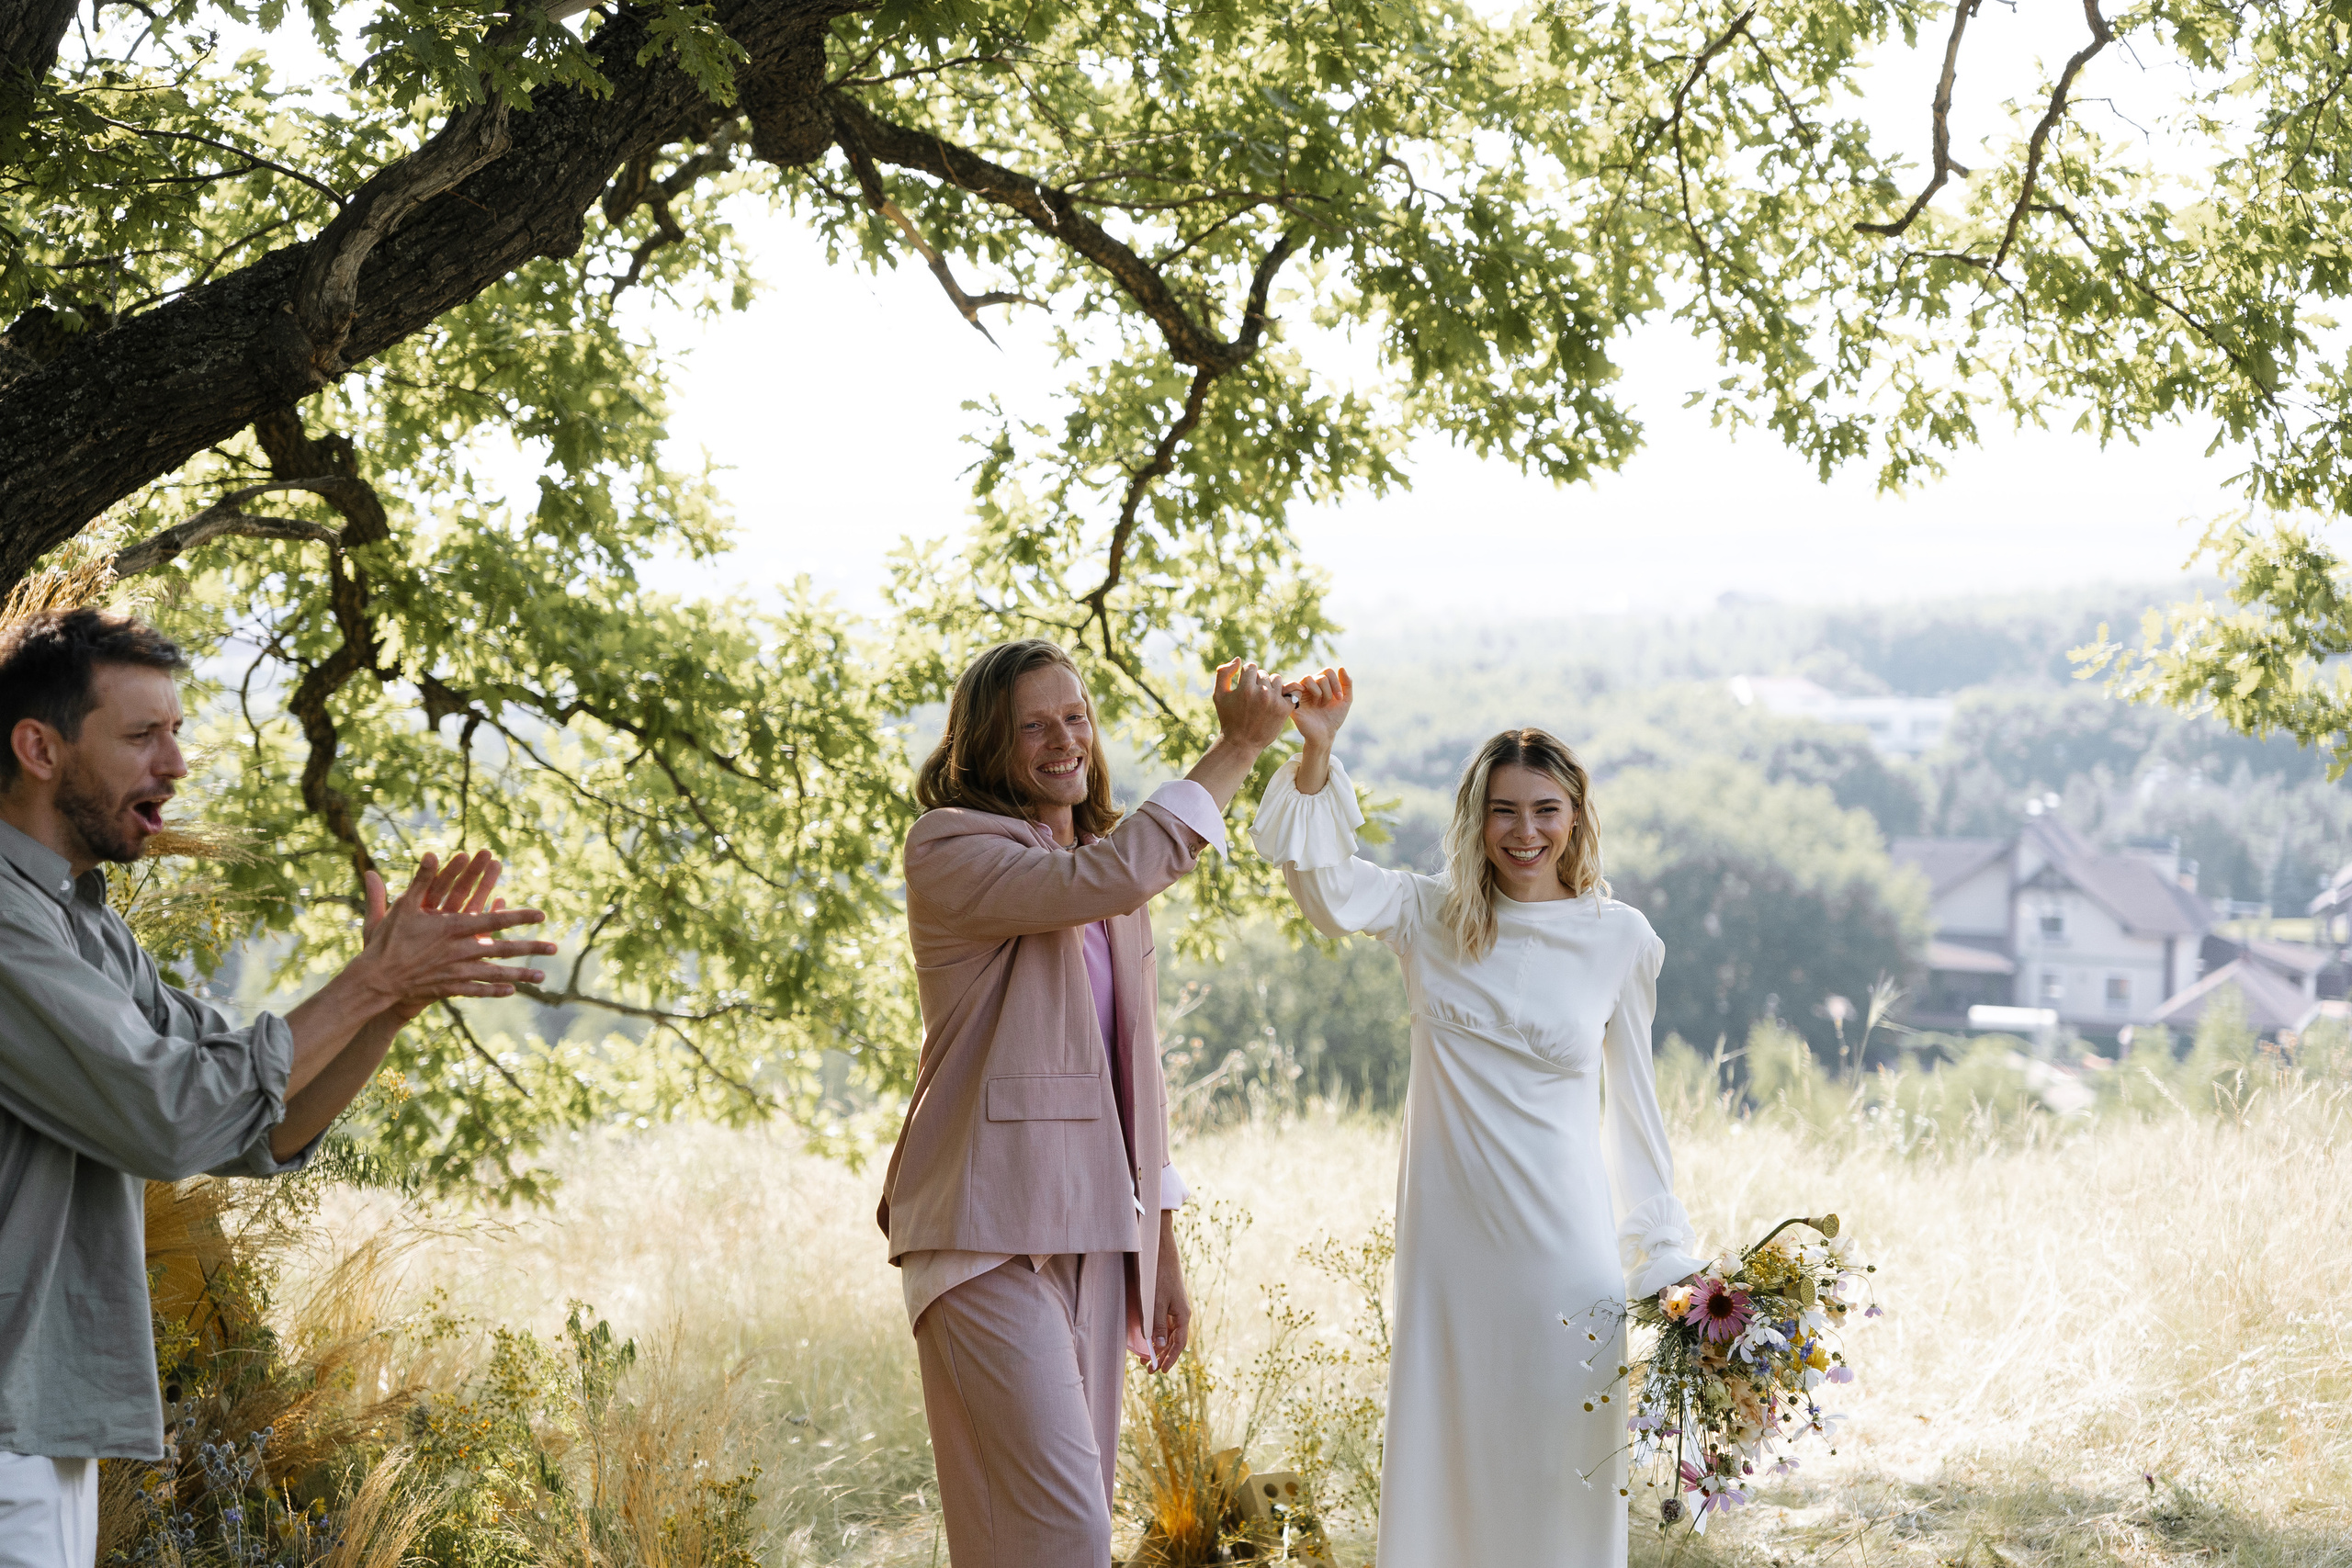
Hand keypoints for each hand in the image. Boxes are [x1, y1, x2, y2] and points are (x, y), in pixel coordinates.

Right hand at [355, 850, 556, 1015]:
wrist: (376, 979)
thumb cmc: (388, 940)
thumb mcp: (403, 907)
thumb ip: (420, 880)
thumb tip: (430, 853)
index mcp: (453, 929)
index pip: (494, 920)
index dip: (519, 916)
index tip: (541, 914)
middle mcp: (460, 951)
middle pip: (503, 949)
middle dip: (530, 948)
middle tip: (554, 947)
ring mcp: (457, 972)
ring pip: (496, 974)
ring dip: (521, 975)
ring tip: (542, 976)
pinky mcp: (449, 988)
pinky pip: (477, 990)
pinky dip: (494, 991)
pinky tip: (511, 990)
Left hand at [1143, 1213, 1191, 1373]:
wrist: (1160, 1251)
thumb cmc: (1158, 1275)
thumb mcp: (1156, 1302)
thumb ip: (1157, 1324)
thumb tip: (1158, 1346)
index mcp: (1182, 1315)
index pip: (1178, 1343)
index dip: (1170, 1358)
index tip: (1161, 1371)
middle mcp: (1180, 1313)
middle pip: (1173, 1340)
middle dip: (1162, 1356)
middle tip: (1148, 1369)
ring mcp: (1174, 1307)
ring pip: (1167, 1333)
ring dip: (1157, 1346)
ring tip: (1144, 1358)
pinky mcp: (1167, 1301)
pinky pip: (1163, 1323)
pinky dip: (1155, 1334)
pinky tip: (1146, 1338)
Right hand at [1210, 657, 1292, 750]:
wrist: (1241, 743)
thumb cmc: (1228, 718)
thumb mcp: (1219, 695)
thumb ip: (1223, 673)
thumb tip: (1239, 660)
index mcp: (1245, 688)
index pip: (1251, 667)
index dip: (1247, 675)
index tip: (1244, 686)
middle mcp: (1261, 692)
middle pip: (1264, 673)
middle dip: (1258, 682)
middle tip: (1253, 696)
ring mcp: (1274, 701)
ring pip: (1277, 679)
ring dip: (1271, 686)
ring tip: (1264, 698)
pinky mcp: (1285, 709)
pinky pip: (1293, 690)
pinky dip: (1288, 692)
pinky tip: (1280, 699)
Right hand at [1284, 665, 1351, 750]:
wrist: (1324, 735)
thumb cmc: (1333, 719)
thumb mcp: (1345, 701)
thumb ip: (1347, 684)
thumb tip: (1341, 667)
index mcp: (1321, 685)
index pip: (1327, 671)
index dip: (1336, 682)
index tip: (1340, 698)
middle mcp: (1310, 687)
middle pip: (1320, 675)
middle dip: (1329, 690)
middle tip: (1328, 704)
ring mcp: (1301, 692)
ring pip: (1308, 678)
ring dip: (1319, 692)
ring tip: (1319, 705)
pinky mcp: (1293, 700)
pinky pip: (1293, 686)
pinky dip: (1302, 691)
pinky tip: (1310, 704)